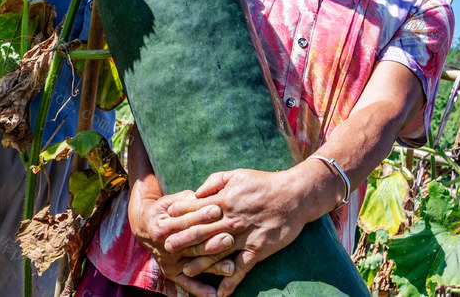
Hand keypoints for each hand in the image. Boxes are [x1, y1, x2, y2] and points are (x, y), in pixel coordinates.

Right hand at [129, 189, 236, 296]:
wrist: (145, 226)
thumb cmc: (166, 208)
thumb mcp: (173, 200)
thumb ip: (189, 200)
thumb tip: (205, 196)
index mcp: (163, 226)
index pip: (186, 221)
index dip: (201, 215)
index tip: (218, 210)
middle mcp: (165, 247)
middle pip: (192, 244)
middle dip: (211, 241)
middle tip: (229, 238)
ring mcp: (169, 262)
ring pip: (194, 264)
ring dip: (213, 266)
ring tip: (231, 267)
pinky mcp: (172, 273)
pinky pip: (187, 284)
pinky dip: (200, 290)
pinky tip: (215, 295)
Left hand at [166, 169, 310, 296]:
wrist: (295, 196)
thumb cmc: (264, 183)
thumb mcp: (237, 174)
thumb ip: (214, 182)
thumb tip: (196, 192)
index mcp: (224, 200)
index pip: (195, 209)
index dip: (179, 215)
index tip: (165, 221)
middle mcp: (231, 220)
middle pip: (201, 232)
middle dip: (182, 239)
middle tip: (165, 247)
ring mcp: (243, 237)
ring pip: (217, 252)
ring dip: (200, 263)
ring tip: (186, 271)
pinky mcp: (257, 250)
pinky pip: (241, 269)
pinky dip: (230, 281)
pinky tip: (221, 293)